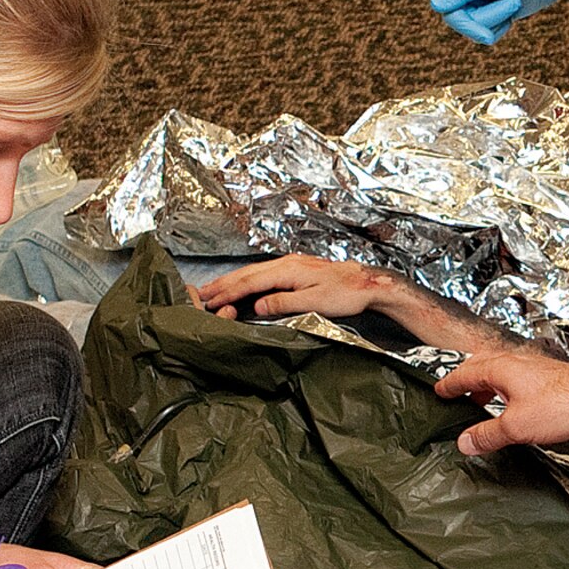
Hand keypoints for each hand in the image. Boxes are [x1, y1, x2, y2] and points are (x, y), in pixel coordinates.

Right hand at [193, 254, 391, 320]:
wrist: (367, 283)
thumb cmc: (346, 293)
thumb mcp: (315, 302)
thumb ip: (284, 303)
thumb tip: (258, 305)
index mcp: (288, 270)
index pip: (251, 282)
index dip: (229, 292)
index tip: (211, 301)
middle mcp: (287, 263)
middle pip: (248, 273)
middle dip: (223, 284)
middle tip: (201, 293)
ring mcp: (291, 264)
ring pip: (254, 272)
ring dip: (233, 281)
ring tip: (215, 289)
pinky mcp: (297, 269)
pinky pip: (264, 273)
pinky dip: (247, 280)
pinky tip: (243, 285)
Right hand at [430, 0, 568, 43]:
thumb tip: (435, 5)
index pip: (450, 12)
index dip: (468, 25)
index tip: (487, 37)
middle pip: (463, 23)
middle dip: (491, 19)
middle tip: (514, 2)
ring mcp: (474, 4)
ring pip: (477, 30)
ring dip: (500, 19)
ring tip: (514, 0)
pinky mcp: (487, 14)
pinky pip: (488, 33)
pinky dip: (503, 26)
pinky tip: (513, 10)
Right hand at [432, 352, 568, 453]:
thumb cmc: (565, 404)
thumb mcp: (515, 426)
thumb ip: (487, 434)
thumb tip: (464, 442)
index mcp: (502, 367)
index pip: (466, 372)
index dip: (450, 383)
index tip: (439, 391)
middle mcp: (517, 364)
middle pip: (483, 368)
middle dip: (467, 382)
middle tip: (455, 396)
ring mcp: (535, 372)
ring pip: (502, 377)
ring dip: (487, 390)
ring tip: (480, 408)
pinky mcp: (550, 384)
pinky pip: (518, 386)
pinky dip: (506, 397)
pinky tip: (512, 413)